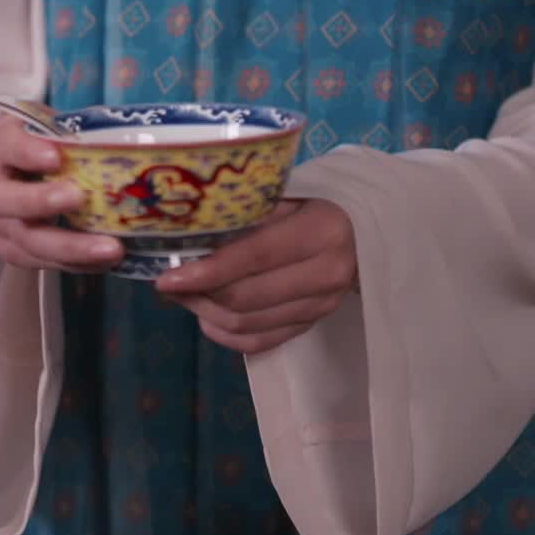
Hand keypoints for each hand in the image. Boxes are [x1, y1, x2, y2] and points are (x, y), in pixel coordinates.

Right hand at [0, 114, 123, 272]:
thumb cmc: (31, 146)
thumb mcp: (43, 125)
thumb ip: (68, 129)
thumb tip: (116, 135)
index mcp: (1, 144)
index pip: (8, 145)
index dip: (29, 152)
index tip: (56, 157)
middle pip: (4, 200)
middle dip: (41, 201)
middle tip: (79, 198)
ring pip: (26, 240)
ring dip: (70, 247)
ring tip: (111, 248)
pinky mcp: (13, 251)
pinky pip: (41, 262)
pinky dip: (76, 264)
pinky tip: (105, 260)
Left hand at [155, 198, 356, 353]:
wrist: (366, 227)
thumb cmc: (320, 199)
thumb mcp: (290, 192)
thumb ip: (249, 211)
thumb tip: (191, 232)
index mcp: (321, 232)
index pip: (253, 257)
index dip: (207, 270)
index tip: (168, 277)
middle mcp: (326, 275)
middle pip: (246, 298)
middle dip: (198, 295)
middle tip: (169, 283)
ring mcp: (322, 306)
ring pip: (248, 325)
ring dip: (207, 314)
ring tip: (185, 296)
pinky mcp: (315, 323)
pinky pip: (262, 342)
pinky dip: (227, 334)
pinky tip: (208, 317)